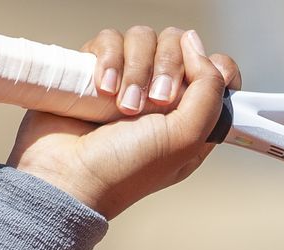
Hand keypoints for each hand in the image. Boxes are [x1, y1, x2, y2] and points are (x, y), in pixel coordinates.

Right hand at [9, 26, 240, 218]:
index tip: (194, 83)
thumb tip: (195, 43)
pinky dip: (107, 60)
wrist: (67, 178)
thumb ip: (208, 89)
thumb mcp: (186, 138)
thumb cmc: (125, 169)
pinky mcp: (95, 71)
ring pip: (142, 38)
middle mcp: (161, 95)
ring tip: (121, 105)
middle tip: (154, 102)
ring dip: (134, 69)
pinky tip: (101, 89)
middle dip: (167, 68)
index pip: (216, 69)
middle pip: (178, 45)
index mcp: (190, 115)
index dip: (210, 67)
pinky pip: (108, 41)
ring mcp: (127, 81)